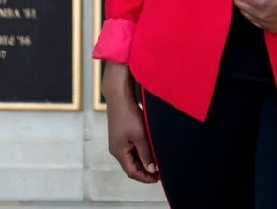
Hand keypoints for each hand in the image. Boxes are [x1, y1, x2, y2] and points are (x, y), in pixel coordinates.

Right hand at [103, 63, 158, 183]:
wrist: (119, 96)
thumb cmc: (128, 115)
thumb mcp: (140, 136)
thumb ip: (146, 154)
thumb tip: (151, 169)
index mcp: (119, 152)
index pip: (132, 172)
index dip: (145, 177)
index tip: (158, 179)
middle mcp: (116, 149)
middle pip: (131, 166)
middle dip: (145, 171)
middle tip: (159, 173)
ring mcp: (118, 141)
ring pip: (132, 157)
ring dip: (144, 161)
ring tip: (157, 162)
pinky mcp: (121, 134)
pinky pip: (131, 148)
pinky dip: (141, 152)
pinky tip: (150, 149)